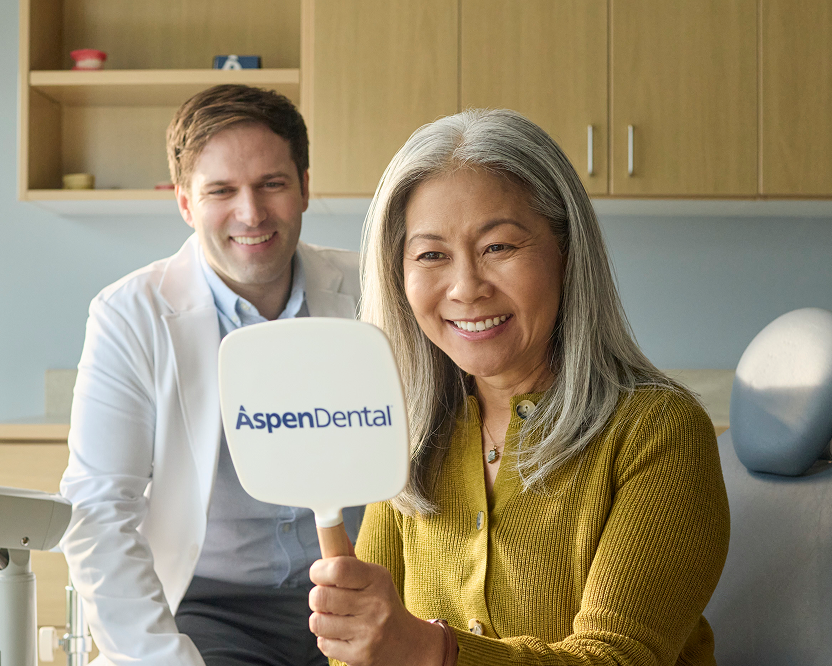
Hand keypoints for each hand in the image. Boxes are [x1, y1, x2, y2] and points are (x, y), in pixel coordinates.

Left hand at [308, 557, 445, 665]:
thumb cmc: (382, 603)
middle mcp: (375, 605)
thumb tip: (331, 533)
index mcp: (377, 578)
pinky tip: (342, 634)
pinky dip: (326, 639)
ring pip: (317, 622)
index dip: (319, 570)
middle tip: (327, 598)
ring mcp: (368, 632)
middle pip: (320, 596)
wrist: (407, 643)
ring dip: (320, 619)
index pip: (338, 568)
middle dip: (317, 597)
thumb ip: (349, 560)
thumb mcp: (373, 577)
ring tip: (334, 617)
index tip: (318, 572)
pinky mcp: (360, 655)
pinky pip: (323, 644)